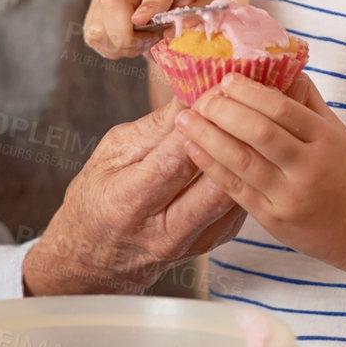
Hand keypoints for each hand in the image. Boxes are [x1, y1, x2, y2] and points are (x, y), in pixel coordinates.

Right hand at [22, 96, 246, 295]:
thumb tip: (190, 95)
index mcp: (129, 203)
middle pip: (214, 184)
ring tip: (250, 120)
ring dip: (245, 155)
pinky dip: (245, 174)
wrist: (95, 257)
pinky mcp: (212, 244)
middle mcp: (163, 231)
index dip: (199, 123)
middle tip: (242, 102)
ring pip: (233, 196)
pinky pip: (237, 206)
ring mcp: (192, 243)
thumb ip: (154, 128)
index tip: (214, 89)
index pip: (175, 160)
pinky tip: (247, 147)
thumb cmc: (98, 196)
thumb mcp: (112, 153)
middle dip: (232, 138)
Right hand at [83, 0, 232, 59]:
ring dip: (118, 42)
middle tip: (143, 47)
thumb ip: (201, 19)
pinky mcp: (100, 1)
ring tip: (143, 44)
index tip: (143, 22)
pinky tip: (131, 44)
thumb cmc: (204, 1)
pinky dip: (109, 47)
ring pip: (99, 18)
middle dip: (123, 31)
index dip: (152, 2)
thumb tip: (172, 32)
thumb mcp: (215, 7)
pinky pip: (93, 31)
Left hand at [174, 72, 345, 277]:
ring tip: (185, 119)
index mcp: (326, 139)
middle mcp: (309, 168)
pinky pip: (236, 191)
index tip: (226, 78)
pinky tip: (194, 149)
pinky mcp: (275, 221)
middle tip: (201, 97)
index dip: (250, 91)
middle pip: (258, 133)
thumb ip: (307, 101)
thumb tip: (276, 65)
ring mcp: (290, 197)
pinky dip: (212, 167)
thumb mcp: (338, 132)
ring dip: (208, 136)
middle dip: (223, 111)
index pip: (283, 109)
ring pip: (242, 161)